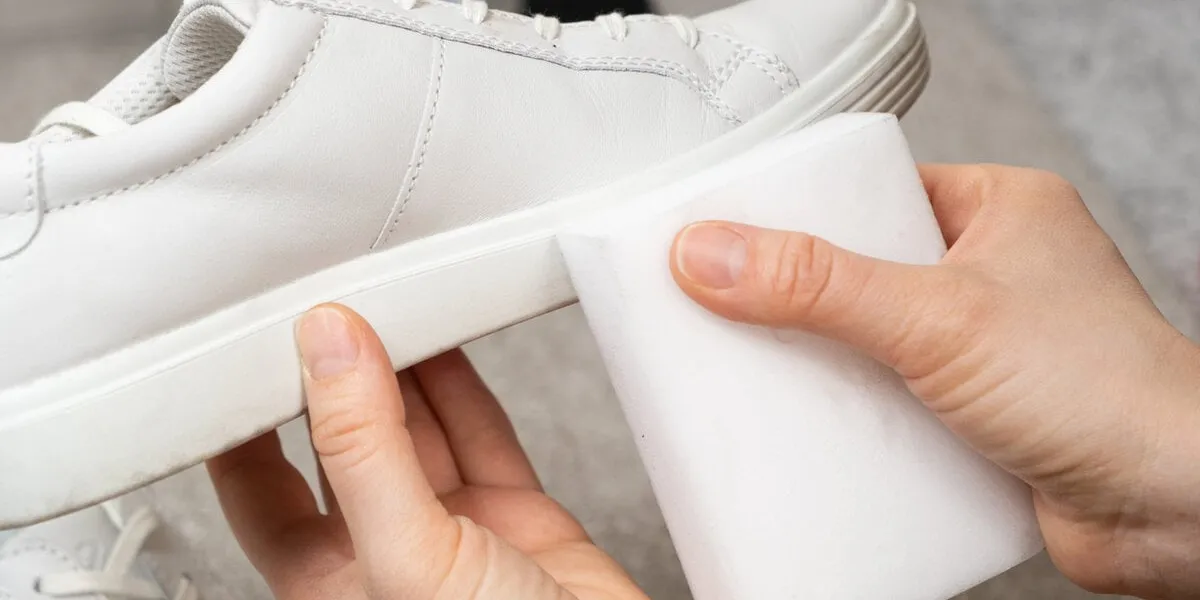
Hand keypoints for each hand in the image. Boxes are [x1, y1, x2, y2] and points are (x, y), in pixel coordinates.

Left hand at [207, 305, 648, 599]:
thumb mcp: (408, 558)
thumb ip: (364, 451)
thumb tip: (329, 348)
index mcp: (326, 583)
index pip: (259, 487)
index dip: (246, 419)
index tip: (242, 347)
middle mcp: (383, 552)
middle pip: (342, 444)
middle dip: (332, 378)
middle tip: (325, 305)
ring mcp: (453, 530)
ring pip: (414, 428)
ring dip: (400, 367)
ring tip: (384, 302)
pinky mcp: (515, 513)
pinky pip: (480, 431)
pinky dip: (464, 384)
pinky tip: (446, 339)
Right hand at [669, 164, 1199, 598]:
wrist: (1176, 509)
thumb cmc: (1109, 390)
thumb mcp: (937, 317)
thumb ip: (819, 285)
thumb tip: (714, 254)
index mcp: (999, 210)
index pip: (875, 191)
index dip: (805, 208)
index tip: (738, 230)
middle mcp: (992, 274)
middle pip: (862, 270)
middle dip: (802, 299)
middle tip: (735, 309)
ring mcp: (985, 347)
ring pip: (871, 342)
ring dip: (826, 366)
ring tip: (762, 374)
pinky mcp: (975, 414)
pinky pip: (889, 402)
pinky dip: (854, 419)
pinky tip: (815, 431)